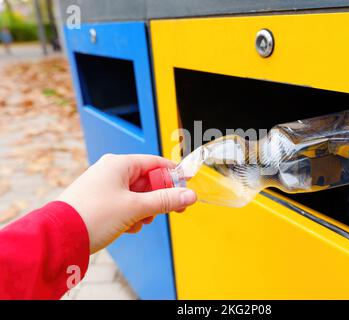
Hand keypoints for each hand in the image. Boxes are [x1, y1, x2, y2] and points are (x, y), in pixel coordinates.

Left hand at [57, 154, 196, 253]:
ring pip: (136, 194)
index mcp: (119, 164)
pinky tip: (128, 226)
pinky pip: (124, 204)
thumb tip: (190, 195)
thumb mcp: (135, 208)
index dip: (173, 175)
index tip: (186, 187)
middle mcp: (110, 171)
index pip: (155, 163)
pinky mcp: (98, 201)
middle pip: (147, 180)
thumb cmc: (92, 216)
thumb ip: (165, 200)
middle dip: (158, 197)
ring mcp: (103, 186)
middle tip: (171, 209)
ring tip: (140, 221)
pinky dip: (130, 215)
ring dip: (144, 209)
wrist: (58, 238)